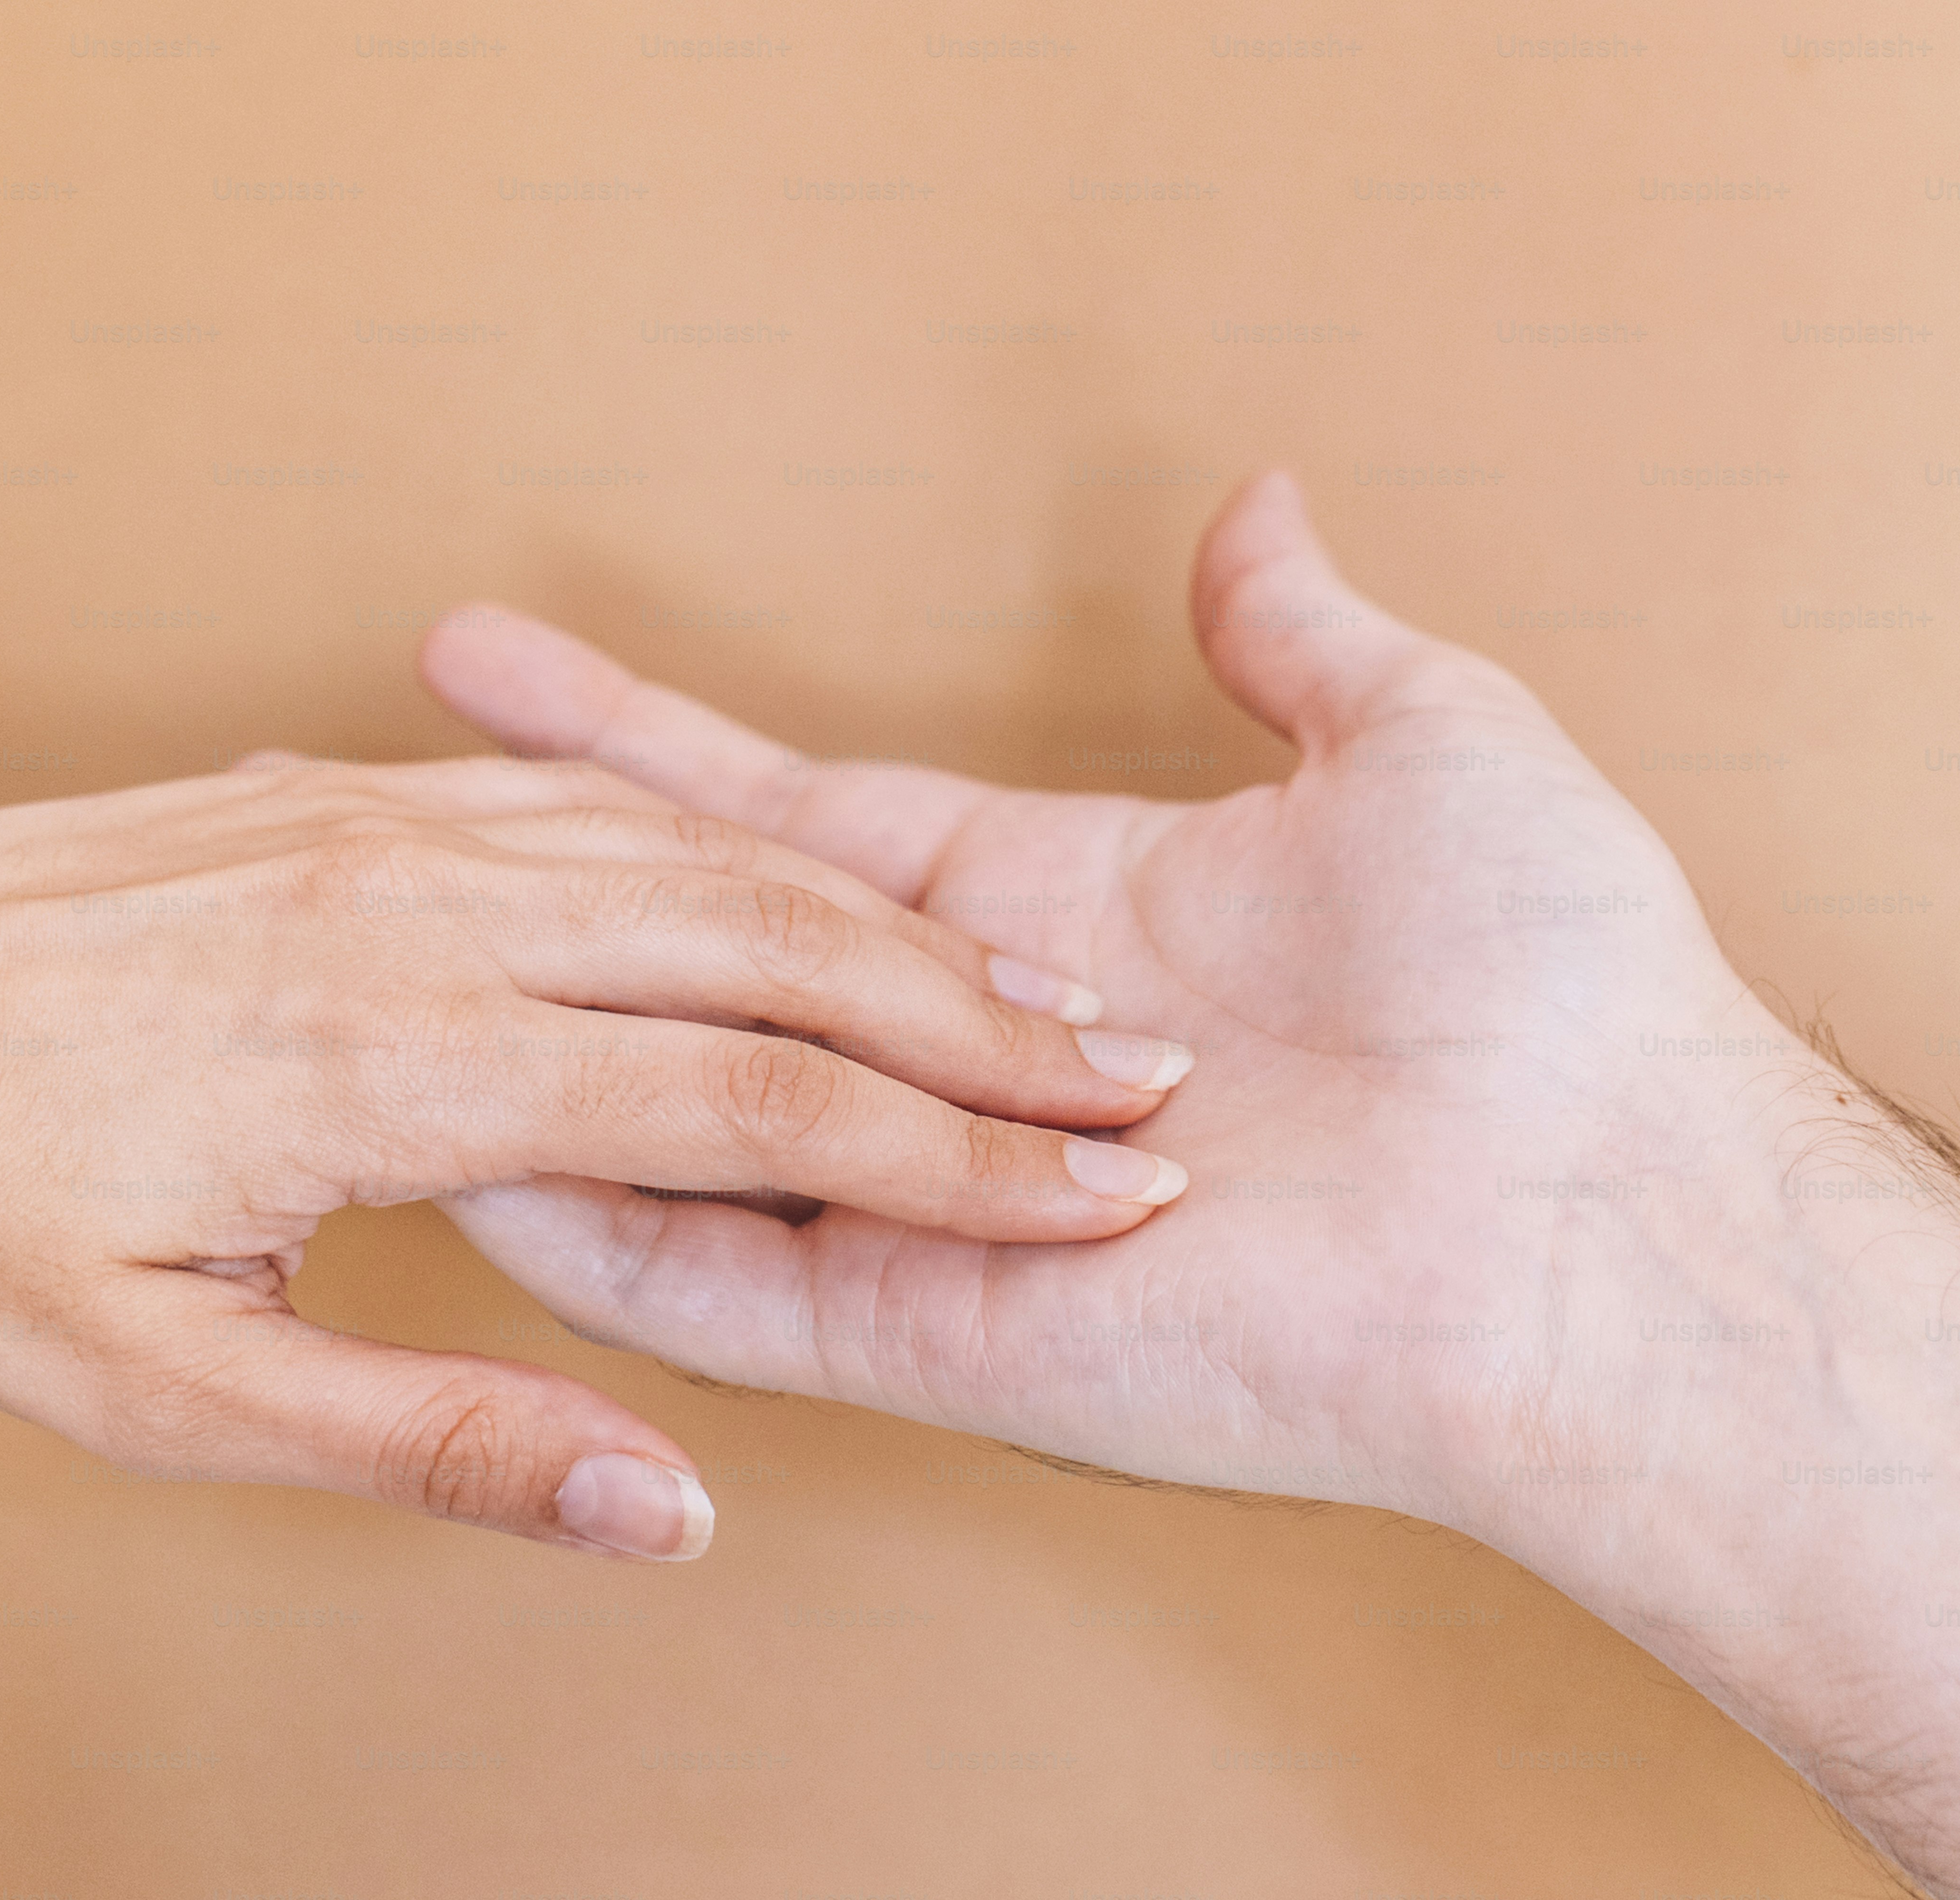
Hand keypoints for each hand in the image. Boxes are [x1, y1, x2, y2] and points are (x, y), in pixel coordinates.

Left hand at [0, 759, 1194, 1559]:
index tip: (1113, 1190)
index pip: (753, 1104)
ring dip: (888, 923)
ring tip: (1034, 989)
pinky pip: (592, 809)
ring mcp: (382, 828)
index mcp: (397, 1066)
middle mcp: (418, 917)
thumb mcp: (165, 1391)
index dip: (955, 1157)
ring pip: (704, 857)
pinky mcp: (344, 792)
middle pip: (772, 945)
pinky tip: (820, 886)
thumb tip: (658, 1505)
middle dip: (981, 1018)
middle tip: (1142, 1074)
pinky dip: (739, 848)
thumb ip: (426, 1442)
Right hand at [429, 473, 1959, 1895]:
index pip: (789, 812)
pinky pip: (711, 1282)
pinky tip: (456, 1154)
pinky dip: (583, 1228)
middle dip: (531, 869)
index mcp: (1050, 915)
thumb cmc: (1551, 980)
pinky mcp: (930, 1323)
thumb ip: (1295, 636)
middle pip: (693, 944)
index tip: (499, 670)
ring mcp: (932, 1198)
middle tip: (375, 801)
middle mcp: (965, 1053)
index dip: (636, 738)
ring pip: (668, 1116)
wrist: (1603, 1208)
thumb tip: (1255, 516)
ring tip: (356, 972)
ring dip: (520, 1044)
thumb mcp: (1418, 739)